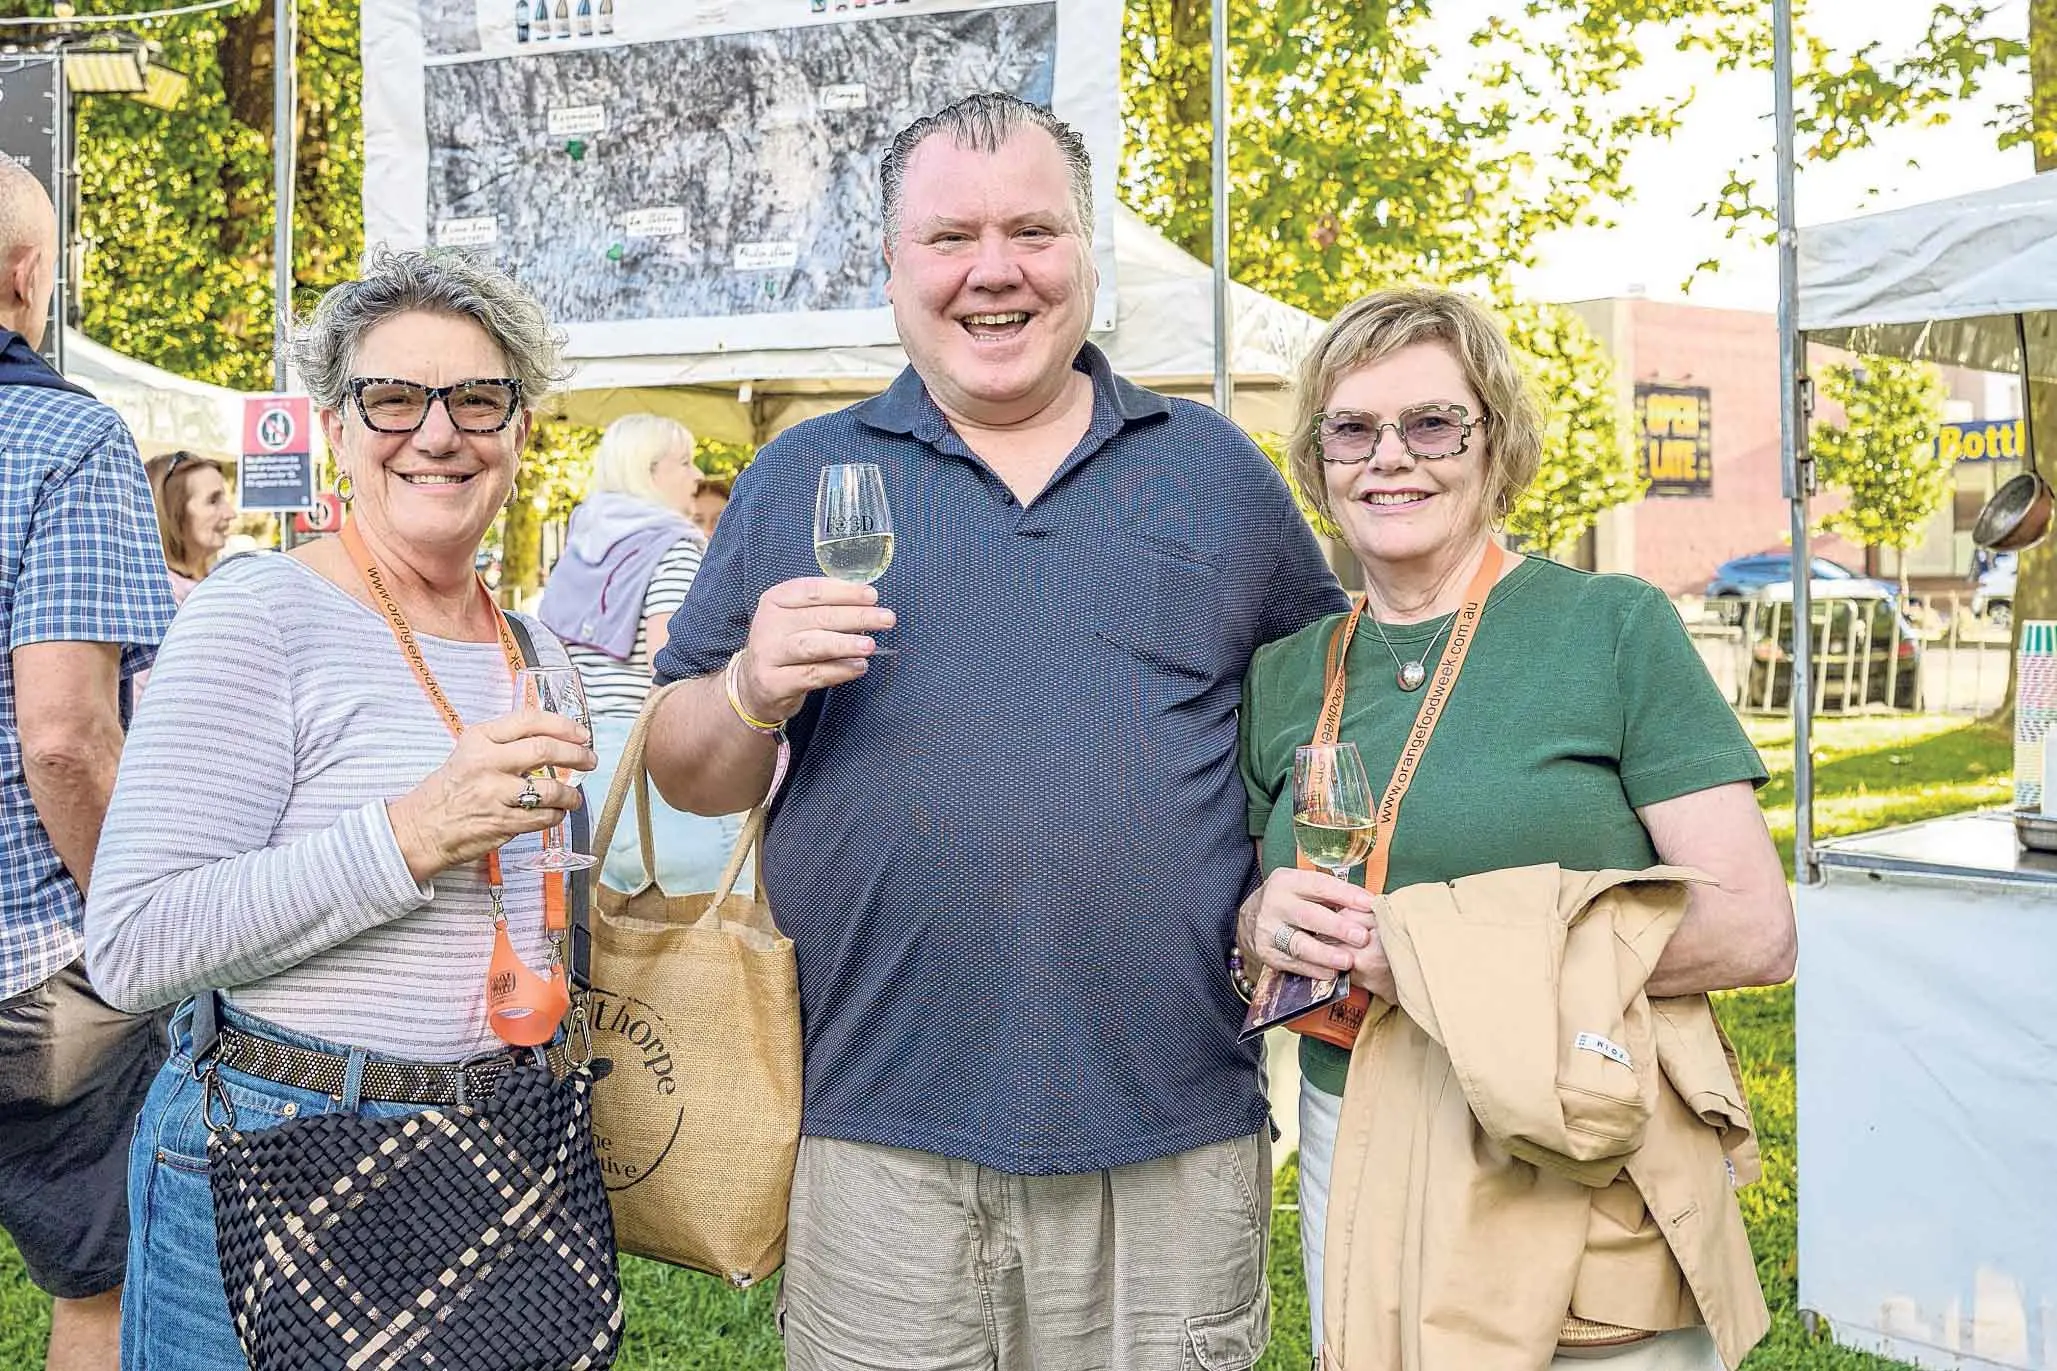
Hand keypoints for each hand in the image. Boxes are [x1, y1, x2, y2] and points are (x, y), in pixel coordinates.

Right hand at [388, 709, 596, 882]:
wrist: (421, 828)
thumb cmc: (450, 789)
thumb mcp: (470, 751)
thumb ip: (506, 741)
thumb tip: (553, 736)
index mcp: (480, 739)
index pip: (530, 720)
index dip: (563, 725)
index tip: (581, 733)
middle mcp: (487, 762)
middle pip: (545, 749)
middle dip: (577, 754)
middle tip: (589, 760)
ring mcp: (494, 794)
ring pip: (550, 788)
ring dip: (571, 793)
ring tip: (574, 796)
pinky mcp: (501, 822)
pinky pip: (544, 817)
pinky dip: (557, 815)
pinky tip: (555, 812)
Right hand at [734, 577, 896, 723]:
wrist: (753, 686)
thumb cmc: (786, 646)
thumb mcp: (796, 620)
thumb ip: (825, 609)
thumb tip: (867, 604)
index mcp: (775, 600)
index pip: (812, 590)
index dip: (845, 592)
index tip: (872, 596)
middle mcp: (768, 624)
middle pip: (818, 617)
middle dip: (856, 617)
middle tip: (885, 619)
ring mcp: (768, 655)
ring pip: (812, 646)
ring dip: (845, 644)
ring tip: (871, 645)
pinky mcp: (773, 683)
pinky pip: (812, 675)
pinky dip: (839, 671)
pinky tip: (858, 667)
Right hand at [1237, 867, 1375, 979]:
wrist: (1250, 918)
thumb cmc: (1290, 901)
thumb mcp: (1303, 888)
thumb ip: (1331, 895)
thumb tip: (1368, 906)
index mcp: (1287, 881)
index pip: (1320, 885)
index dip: (1346, 895)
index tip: (1370, 904)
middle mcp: (1274, 903)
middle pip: (1308, 915)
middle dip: (1337, 927)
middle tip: (1361, 936)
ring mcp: (1267, 929)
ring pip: (1298, 943)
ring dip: (1325, 954)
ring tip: (1347, 961)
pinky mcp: (1266, 952)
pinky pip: (1292, 963)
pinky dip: (1313, 970)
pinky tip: (1331, 973)